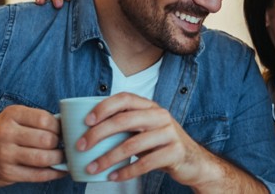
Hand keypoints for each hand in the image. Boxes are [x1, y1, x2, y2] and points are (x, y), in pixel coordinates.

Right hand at [0, 105, 65, 186]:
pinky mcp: (7, 172)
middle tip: (62, 146)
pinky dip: (53, 173)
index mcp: (11, 115)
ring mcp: (5, 154)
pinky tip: (59, 170)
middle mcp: (6, 133)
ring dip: (58, 159)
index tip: (61, 132)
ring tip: (61, 157)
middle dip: (59, 144)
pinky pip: (37, 175)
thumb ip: (35, 120)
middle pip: (46, 139)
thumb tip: (65, 126)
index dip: (59, 127)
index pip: (45, 119)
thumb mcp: (13, 118)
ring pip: (43, 158)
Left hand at [79, 93, 223, 186]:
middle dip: (98, 134)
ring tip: (92, 167)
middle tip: (80, 146)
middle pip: (124, 120)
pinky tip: (113, 177)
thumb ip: (124, 125)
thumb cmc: (160, 144)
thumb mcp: (144, 129)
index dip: (104, 107)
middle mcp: (160, 116)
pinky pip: (145, 163)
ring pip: (132, 144)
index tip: (86, 121)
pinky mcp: (174, 153)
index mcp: (150, 106)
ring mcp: (169, 134)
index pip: (124, 99)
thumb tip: (87, 131)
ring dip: (108, 158)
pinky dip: (126, 171)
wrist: (193, 161)